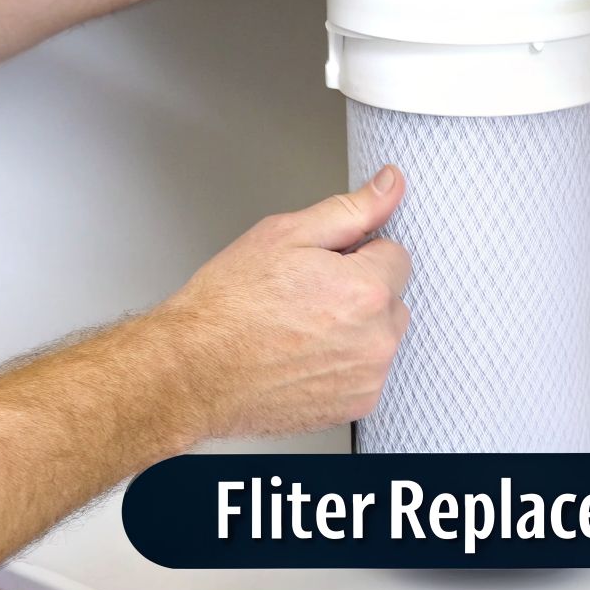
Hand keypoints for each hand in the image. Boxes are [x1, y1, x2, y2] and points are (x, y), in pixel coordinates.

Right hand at [156, 165, 411, 441]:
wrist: (194, 372)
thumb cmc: (228, 306)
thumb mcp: (285, 235)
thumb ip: (351, 210)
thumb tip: (391, 184)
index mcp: (366, 289)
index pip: (395, 256)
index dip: (356, 255)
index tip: (322, 267)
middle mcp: (376, 339)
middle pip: (391, 298)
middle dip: (361, 292)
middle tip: (306, 297)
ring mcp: (368, 377)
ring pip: (379, 336)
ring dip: (355, 330)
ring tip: (300, 330)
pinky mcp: (355, 405)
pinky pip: (365, 372)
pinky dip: (343, 365)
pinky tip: (303, 358)